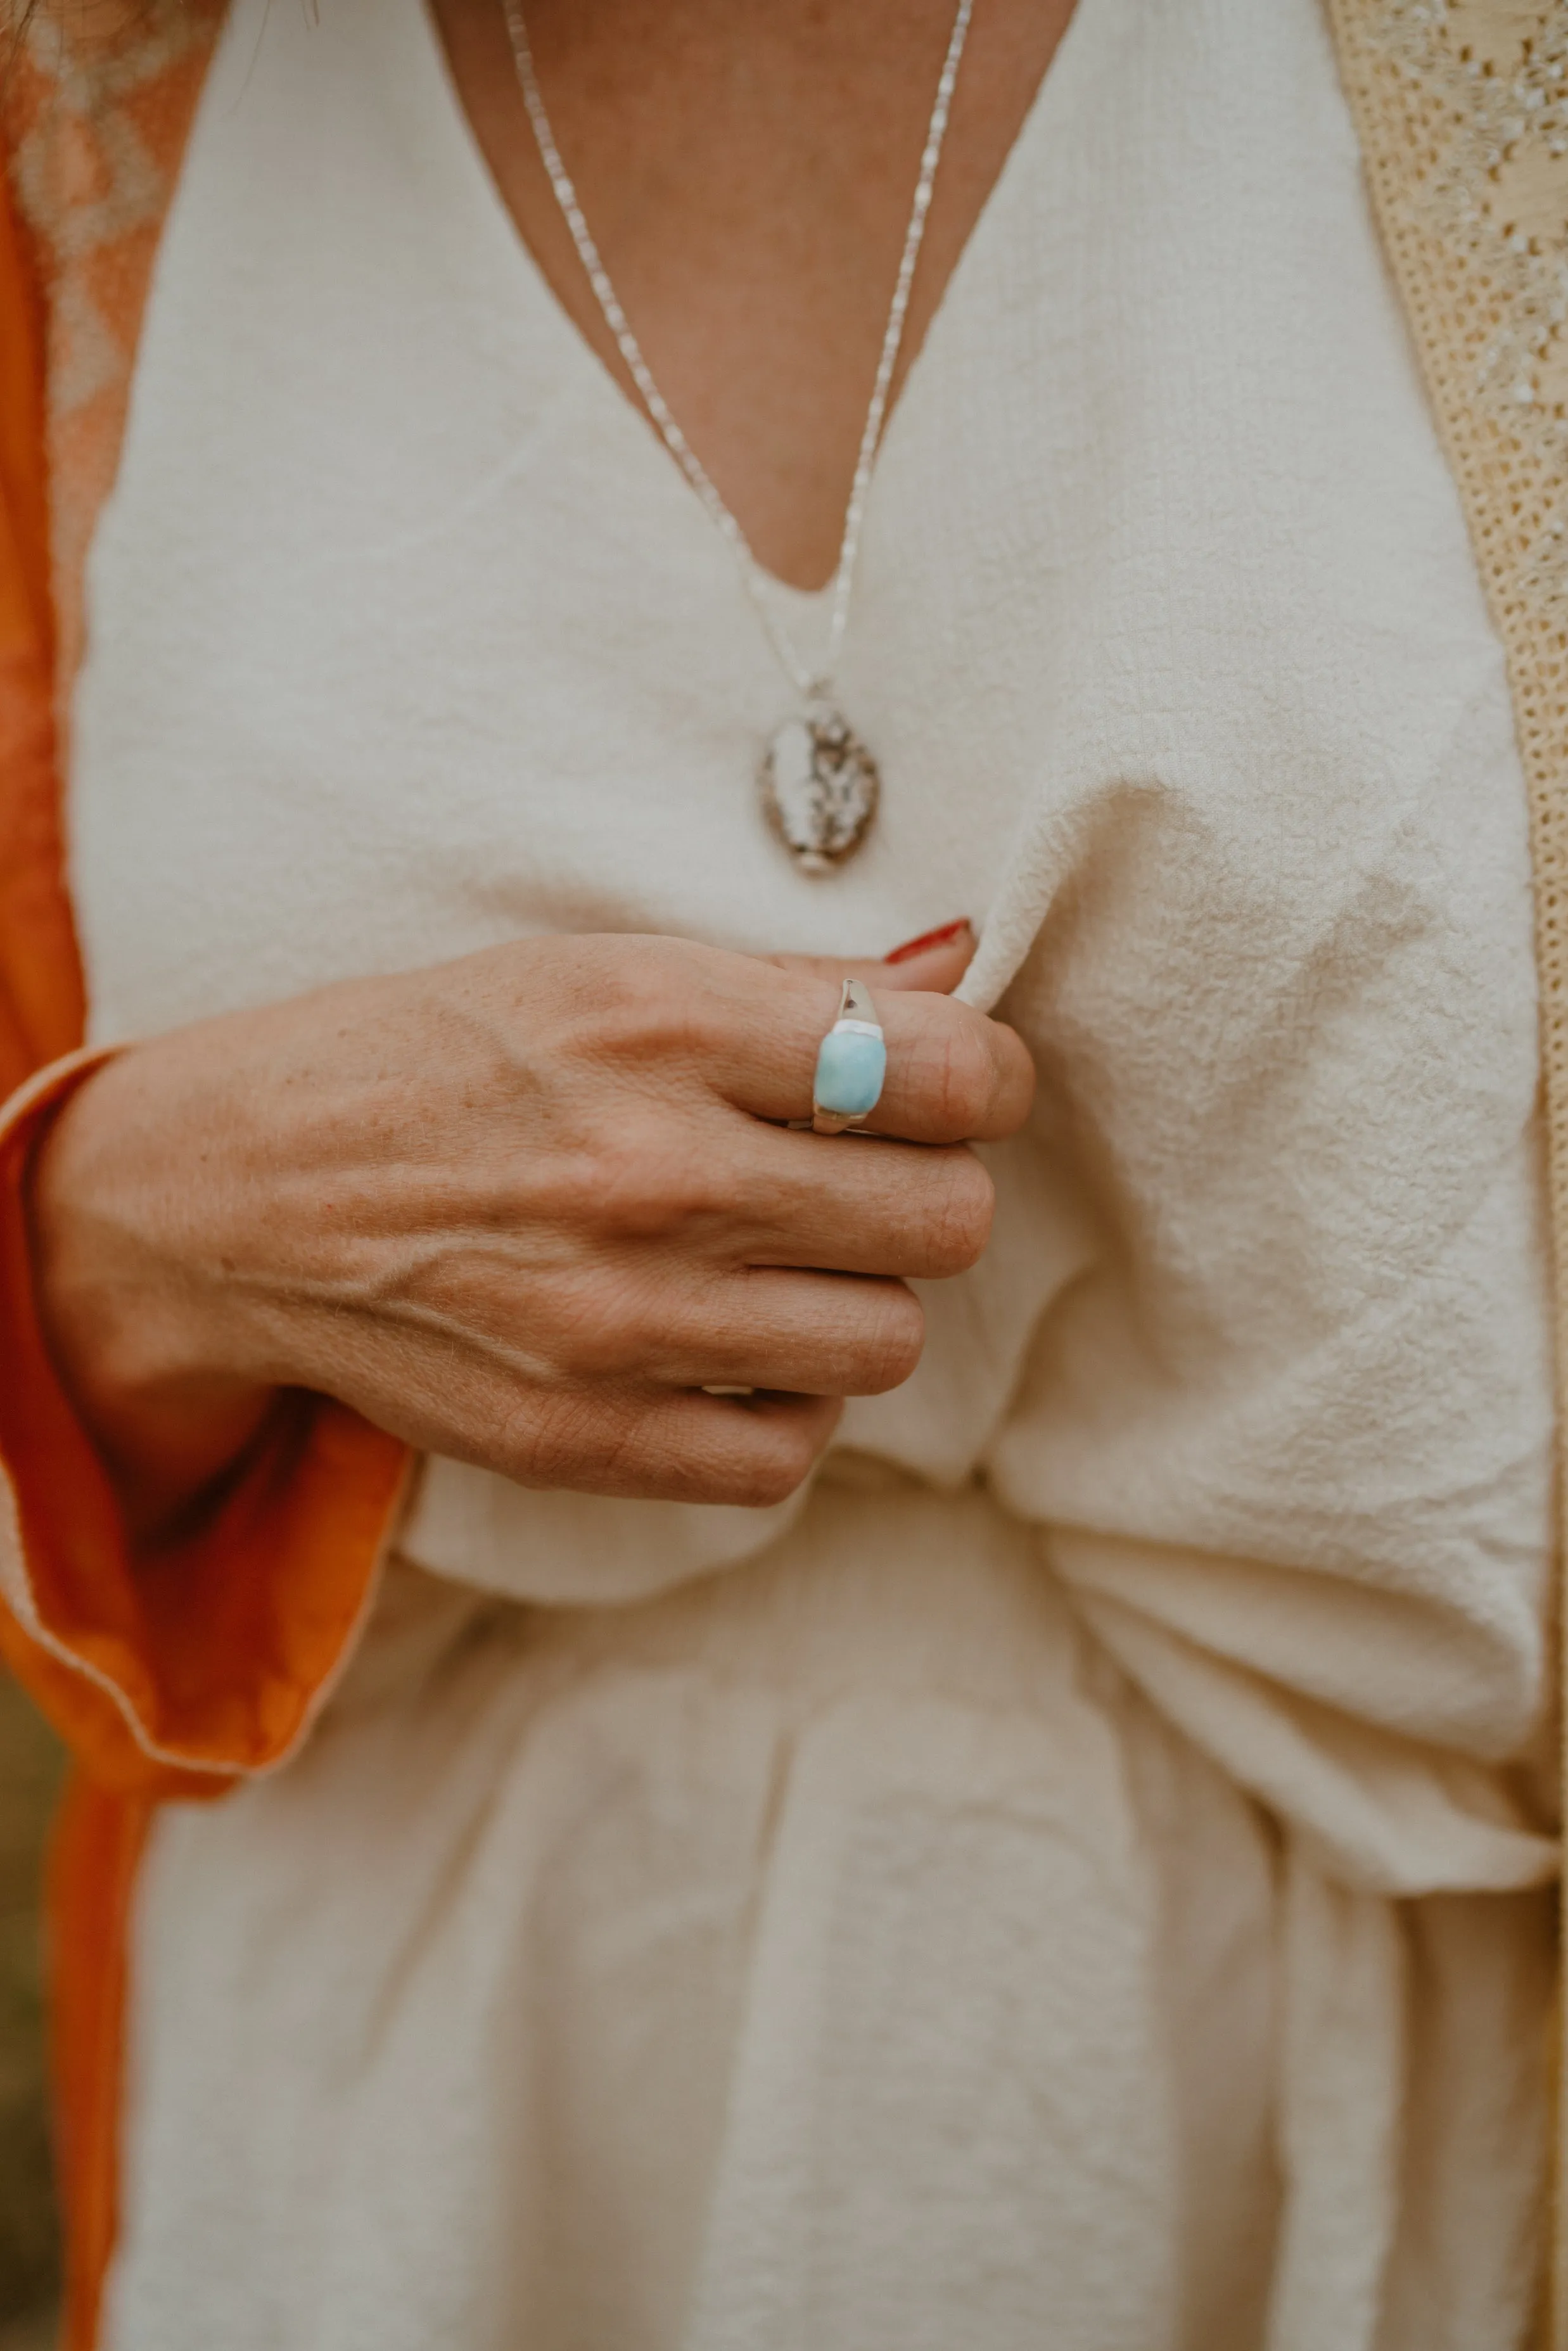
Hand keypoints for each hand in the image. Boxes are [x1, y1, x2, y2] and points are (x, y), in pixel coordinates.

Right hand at [28, 926, 1032, 1531]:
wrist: (232, 1196)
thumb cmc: (423, 1056)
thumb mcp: (591, 969)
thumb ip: (790, 984)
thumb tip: (959, 966)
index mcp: (660, 1024)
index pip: (948, 1072)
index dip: (982, 1080)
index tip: (950, 1086)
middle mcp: (650, 1173)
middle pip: (947, 1219)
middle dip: (928, 1190)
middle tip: (860, 1174)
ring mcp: (616, 1322)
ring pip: (888, 1342)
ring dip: (861, 1299)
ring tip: (785, 1261)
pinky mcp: (579, 1437)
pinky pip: (790, 1451)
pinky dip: (785, 1402)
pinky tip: (731, 1346)